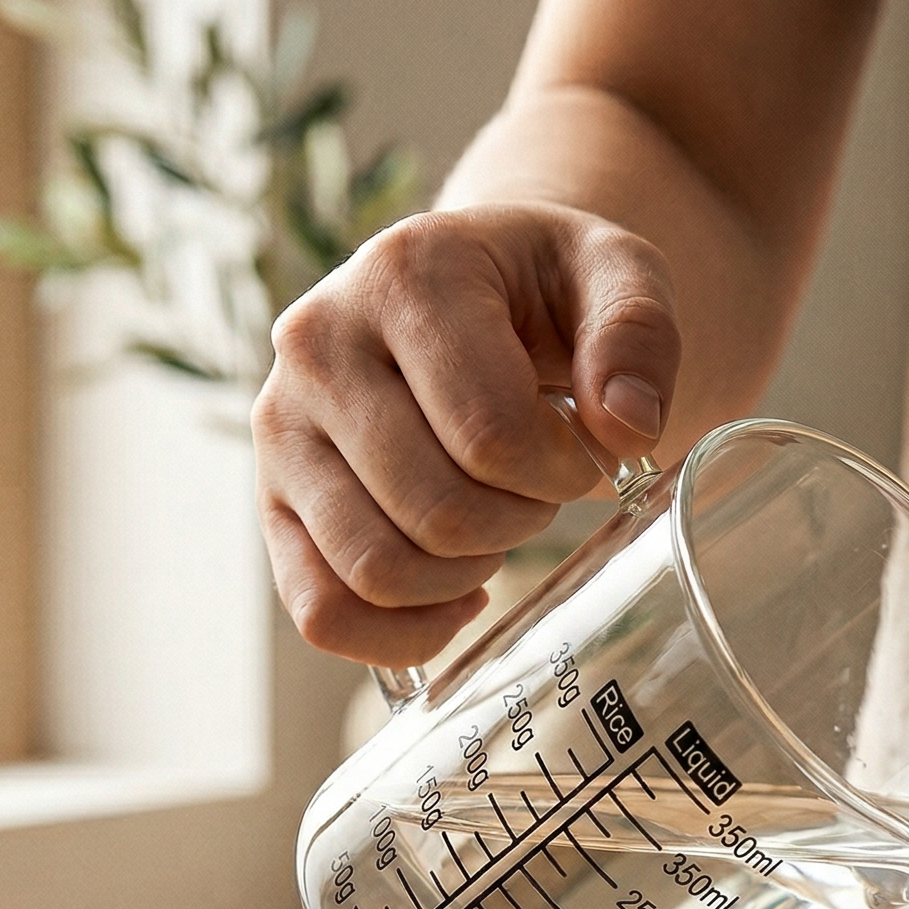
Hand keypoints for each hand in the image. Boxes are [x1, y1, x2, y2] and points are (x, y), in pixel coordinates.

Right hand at [253, 203, 679, 667]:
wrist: (470, 291)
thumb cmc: (545, 291)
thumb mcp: (616, 274)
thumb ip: (637, 334)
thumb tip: (627, 428)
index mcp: (404, 275)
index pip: (490, 432)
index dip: (561, 473)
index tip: (585, 453)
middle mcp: (317, 345)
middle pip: (435, 510)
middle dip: (517, 522)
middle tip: (540, 489)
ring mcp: (280, 427)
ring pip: (377, 569)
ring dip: (465, 576)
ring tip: (496, 525)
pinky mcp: (271, 498)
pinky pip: (322, 612)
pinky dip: (402, 634)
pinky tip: (457, 599)